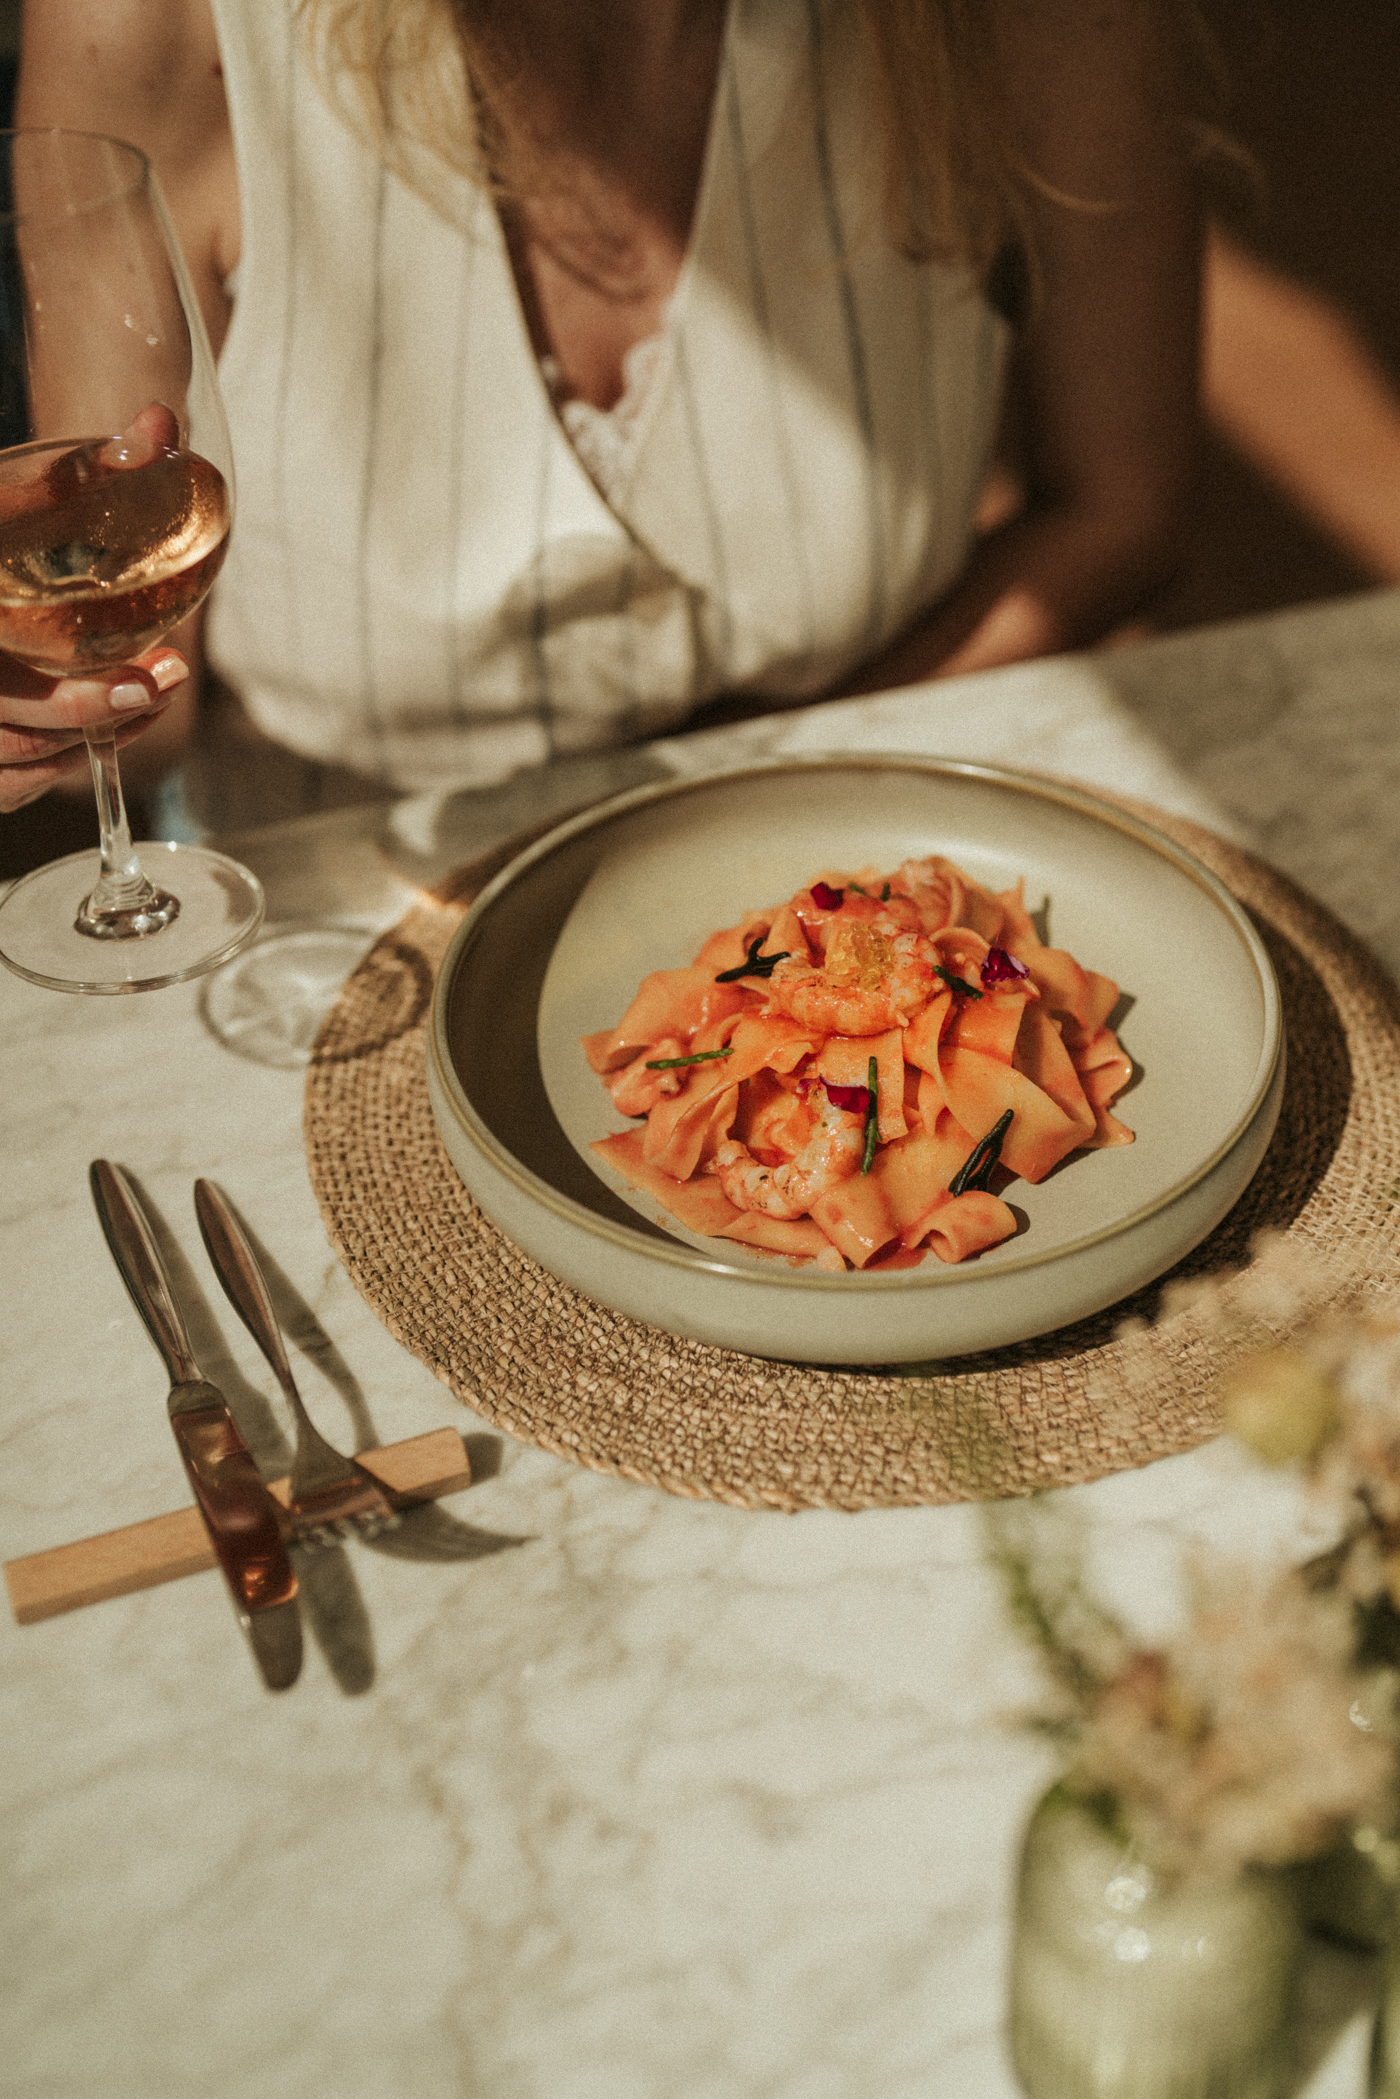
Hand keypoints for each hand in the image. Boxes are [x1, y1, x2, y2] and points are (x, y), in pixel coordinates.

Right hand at [0, 401, 189, 812]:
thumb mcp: (8, 499)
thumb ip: (75, 470)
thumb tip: (160, 427)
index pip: (3, 688)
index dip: (74, 703)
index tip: (145, 686)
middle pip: (11, 736)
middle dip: (95, 718)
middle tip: (163, 685)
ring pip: (9, 770)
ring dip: (81, 744)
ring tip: (144, 701)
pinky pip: (4, 788)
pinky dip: (48, 772)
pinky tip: (92, 730)